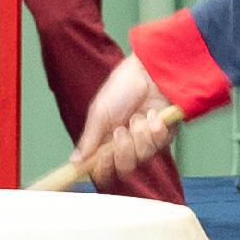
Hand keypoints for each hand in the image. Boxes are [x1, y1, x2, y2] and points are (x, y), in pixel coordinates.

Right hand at [69, 54, 180, 182]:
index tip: (102, 159)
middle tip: (120, 131)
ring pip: (143, 157)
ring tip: (138, 116)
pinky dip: (155, 128)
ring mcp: (146, 140)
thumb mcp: (100, 112)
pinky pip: (160, 144)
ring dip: (139, 135)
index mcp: (108, 140)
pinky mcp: (164, 135)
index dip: (103, 167)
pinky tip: (153, 114)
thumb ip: (89, 139)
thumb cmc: (122, 87)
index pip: (103, 167)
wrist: (149, 72)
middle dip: (123, 151)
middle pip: (124, 168)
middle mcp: (127, 144)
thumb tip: (74, 161)